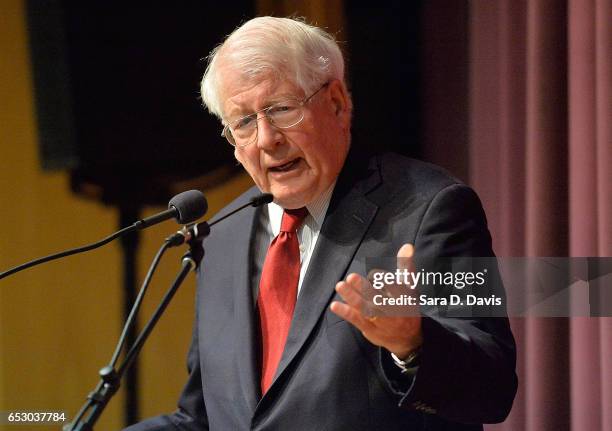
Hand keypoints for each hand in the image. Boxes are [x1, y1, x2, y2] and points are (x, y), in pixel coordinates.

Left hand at [330, 244, 422, 358]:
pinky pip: (357, 321)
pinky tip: (335, 305)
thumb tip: (407, 246)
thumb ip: (406, 266)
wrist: (407, 339)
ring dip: (352, 298)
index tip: (375, 274)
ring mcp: (380, 321)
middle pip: (379, 300)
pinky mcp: (370, 329)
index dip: (385, 282)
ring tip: (340, 286)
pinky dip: (346, 313)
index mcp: (404, 299)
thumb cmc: (407, 306)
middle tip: (352, 277)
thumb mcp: (410, 287)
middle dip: (365, 289)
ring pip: (366, 310)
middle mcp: (392, 311)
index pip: (396, 289)